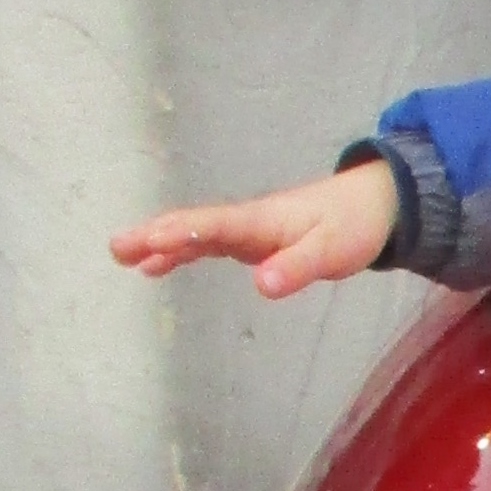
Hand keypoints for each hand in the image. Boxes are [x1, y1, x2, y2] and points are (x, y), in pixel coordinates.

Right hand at [111, 159, 399, 298]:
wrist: (373, 205)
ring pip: (194, 234)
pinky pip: (206, 244)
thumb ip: (296, 268)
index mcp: (261, 221)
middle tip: (117, 248)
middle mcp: (245, 222)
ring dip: (159, 244)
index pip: (214, 225)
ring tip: (123, 257)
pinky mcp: (250, 240)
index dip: (182, 233)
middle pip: (192, 225)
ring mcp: (245, 230)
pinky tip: (157, 267)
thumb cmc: (352, 226)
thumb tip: (262, 286)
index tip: (151, 242)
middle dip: (155, 235)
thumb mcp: (331, 252)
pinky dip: (180, 252)